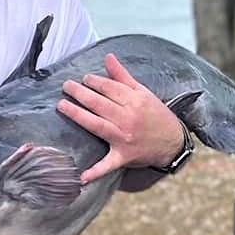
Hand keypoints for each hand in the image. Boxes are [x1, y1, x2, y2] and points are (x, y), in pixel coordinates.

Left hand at [56, 53, 188, 182]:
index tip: (84, 78)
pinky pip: (108, 164)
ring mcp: (124, 138)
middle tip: (66, 86)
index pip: (109, 88)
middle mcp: (128, 118)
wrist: (172, 142)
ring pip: (97, 125)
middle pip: (100, 104)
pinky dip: (95, 172)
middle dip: (81, 93)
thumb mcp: (143, 93)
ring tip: (62, 106)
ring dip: (78, 115)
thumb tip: (108, 57)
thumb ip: (122, 76)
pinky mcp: (123, 156)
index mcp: (135, 101)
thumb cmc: (156, 115)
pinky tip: (81, 177)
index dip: (94, 81)